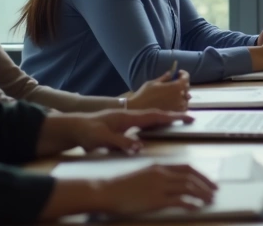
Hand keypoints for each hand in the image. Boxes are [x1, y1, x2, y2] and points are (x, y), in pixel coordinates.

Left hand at [41, 110, 192, 156]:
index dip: (172, 116)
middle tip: (190, 117)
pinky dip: (154, 121)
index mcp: (128, 117)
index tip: (188, 117)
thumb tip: (139, 147)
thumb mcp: (102, 139)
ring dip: (165, 117)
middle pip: (156, 114)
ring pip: (150, 117)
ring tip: (178, 119)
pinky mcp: (121, 124)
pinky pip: (142, 122)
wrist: (72, 127)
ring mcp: (125, 119)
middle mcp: (129, 116)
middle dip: (174, 115)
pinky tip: (156, 125)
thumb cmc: (86, 132)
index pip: (155, 116)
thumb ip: (121, 143)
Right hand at [97, 164, 217, 214]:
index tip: (210, 182)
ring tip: (209, 200)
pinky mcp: (155, 200)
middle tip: (215, 192)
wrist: (107, 192)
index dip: (201, 175)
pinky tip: (196, 207)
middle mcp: (162, 174)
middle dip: (206, 184)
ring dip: (202, 194)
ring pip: (188, 187)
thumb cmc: (121, 186)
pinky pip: (179, 201)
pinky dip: (190, 203)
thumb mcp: (143, 175)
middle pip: (191, 177)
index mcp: (159, 167)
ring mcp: (159, 186)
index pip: (187, 167)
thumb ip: (158, 177)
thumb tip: (171, 184)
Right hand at [127, 70, 190, 111]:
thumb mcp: (154, 82)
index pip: (186, 77)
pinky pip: (183, 107)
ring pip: (186, 97)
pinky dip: (180, 103)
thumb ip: (165, 77)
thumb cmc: (145, 94)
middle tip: (175, 82)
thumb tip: (171, 73)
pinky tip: (173, 102)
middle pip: (186, 87)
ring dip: (182, 93)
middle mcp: (180, 96)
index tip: (178, 72)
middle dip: (182, 83)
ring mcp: (179, 106)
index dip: (183, 74)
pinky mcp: (176, 114)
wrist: (138, 110)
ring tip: (173, 93)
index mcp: (176, 86)